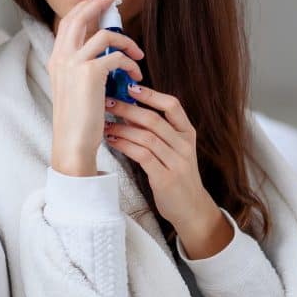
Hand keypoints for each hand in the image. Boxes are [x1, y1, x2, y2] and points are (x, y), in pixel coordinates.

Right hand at [46, 0, 144, 176]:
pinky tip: (135, 75)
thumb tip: (102, 54)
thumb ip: (81, 68)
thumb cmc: (77, 120)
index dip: (83, 9)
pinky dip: (131, 63)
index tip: (99, 2)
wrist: (72, 142)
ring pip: (104, 35)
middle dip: (98, 4)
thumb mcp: (73, 88)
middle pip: (79, 17)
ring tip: (138, 54)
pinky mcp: (91, 73)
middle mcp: (61, 57)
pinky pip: (117, 56)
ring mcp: (74, 63)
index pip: (67, 23)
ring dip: (126, 41)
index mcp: (55, 60)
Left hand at [102, 84, 232, 257]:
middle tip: (107, 102)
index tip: (130, 86)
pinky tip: (112, 141)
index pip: (172, 106)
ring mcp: (177, 162)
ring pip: (146, 137)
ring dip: (122, 127)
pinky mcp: (166, 178)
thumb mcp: (175, 150)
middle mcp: (184, 145)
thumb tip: (128, 109)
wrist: (191, 209)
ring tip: (105, 123)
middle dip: (128, 108)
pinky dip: (124, 145)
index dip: (151, 94)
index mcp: (187, 134)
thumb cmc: (177, 176)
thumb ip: (159, 132)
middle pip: (154, 119)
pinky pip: (142, 156)